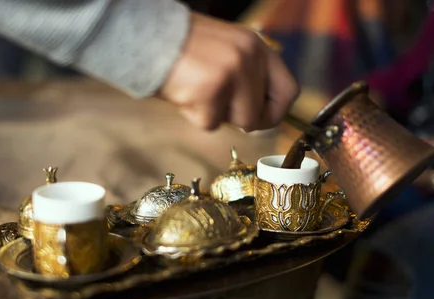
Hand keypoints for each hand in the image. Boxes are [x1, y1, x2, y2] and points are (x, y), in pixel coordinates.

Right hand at [157, 13, 298, 131]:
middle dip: (239, 118)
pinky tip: (183, 94)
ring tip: (197, 93)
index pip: (289, 90)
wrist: (145, 39)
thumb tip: (257, 112)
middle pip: (261, 115)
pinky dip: (194, 116)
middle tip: (216, 106)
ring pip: (241, 122)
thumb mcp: (225, 50)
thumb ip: (246, 74)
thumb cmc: (180, 49)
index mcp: (256, 46)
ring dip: (217, 116)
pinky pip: (211, 124)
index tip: (259, 119)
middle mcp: (249, 57)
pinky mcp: (211, 91)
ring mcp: (232, 73)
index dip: (275, 112)